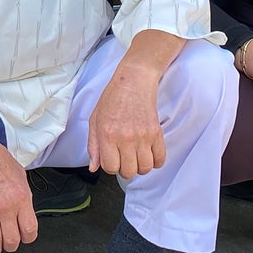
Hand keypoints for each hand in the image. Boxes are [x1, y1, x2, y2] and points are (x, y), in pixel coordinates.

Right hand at [0, 135, 37, 252]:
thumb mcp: (21, 176)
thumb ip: (24, 197)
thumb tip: (25, 214)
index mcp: (22, 198)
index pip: (30, 230)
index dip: (28, 237)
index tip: (25, 237)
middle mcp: (6, 207)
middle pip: (12, 240)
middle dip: (12, 245)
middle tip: (10, 242)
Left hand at [88, 65, 166, 180]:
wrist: (134, 80)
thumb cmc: (113, 98)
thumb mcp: (95, 120)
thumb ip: (93, 145)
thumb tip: (93, 167)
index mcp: (107, 134)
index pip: (110, 168)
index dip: (110, 165)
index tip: (112, 157)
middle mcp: (125, 137)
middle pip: (128, 172)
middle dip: (125, 168)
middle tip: (124, 157)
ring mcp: (143, 136)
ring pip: (145, 168)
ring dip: (140, 166)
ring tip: (136, 155)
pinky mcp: (156, 133)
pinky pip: (160, 160)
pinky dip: (155, 161)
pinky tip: (148, 152)